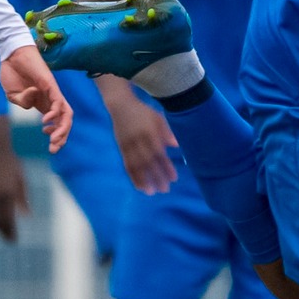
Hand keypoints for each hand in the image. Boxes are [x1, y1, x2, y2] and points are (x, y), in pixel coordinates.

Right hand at [0, 47, 70, 154]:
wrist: (11, 55)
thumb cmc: (12, 73)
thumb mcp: (13, 96)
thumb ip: (23, 103)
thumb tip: (33, 102)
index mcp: (42, 104)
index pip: (57, 123)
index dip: (56, 135)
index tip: (48, 143)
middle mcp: (51, 99)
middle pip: (65, 121)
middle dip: (61, 137)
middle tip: (53, 149)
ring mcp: (52, 91)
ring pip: (66, 113)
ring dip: (62, 128)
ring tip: (53, 139)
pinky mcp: (50, 84)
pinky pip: (58, 100)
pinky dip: (55, 112)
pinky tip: (46, 120)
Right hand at [0, 116, 29, 242]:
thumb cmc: (12, 163)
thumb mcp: (22, 180)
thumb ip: (23, 199)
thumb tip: (27, 216)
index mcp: (10, 194)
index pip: (10, 219)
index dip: (11, 232)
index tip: (14, 241)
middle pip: (0, 221)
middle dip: (4, 232)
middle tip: (10, 241)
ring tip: (3, 232)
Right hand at [101, 79, 177, 194]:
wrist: (121, 105)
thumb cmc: (144, 112)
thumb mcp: (157, 118)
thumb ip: (166, 132)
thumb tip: (177, 145)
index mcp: (149, 133)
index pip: (159, 154)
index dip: (166, 167)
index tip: (174, 178)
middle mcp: (138, 141)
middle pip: (148, 162)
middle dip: (156, 177)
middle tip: (165, 189)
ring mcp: (128, 145)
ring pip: (136, 166)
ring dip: (144, 180)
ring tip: (152, 192)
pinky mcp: (121, 149)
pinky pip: (127, 165)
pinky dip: (133, 177)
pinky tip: (140, 187)